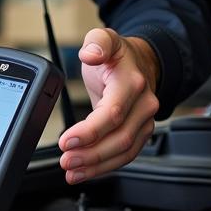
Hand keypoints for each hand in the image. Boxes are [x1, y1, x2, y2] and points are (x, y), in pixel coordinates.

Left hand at [58, 28, 159, 182]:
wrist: (141, 64)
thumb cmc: (118, 56)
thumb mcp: (104, 38)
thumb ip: (97, 42)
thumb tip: (90, 54)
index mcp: (132, 82)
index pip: (112, 114)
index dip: (89, 131)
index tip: (66, 140)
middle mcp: (144, 105)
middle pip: (119, 138)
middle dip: (91, 154)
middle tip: (66, 160)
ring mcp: (145, 122)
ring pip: (124, 152)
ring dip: (97, 166)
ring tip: (72, 171)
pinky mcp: (141, 134)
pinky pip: (125, 155)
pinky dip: (105, 167)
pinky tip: (85, 171)